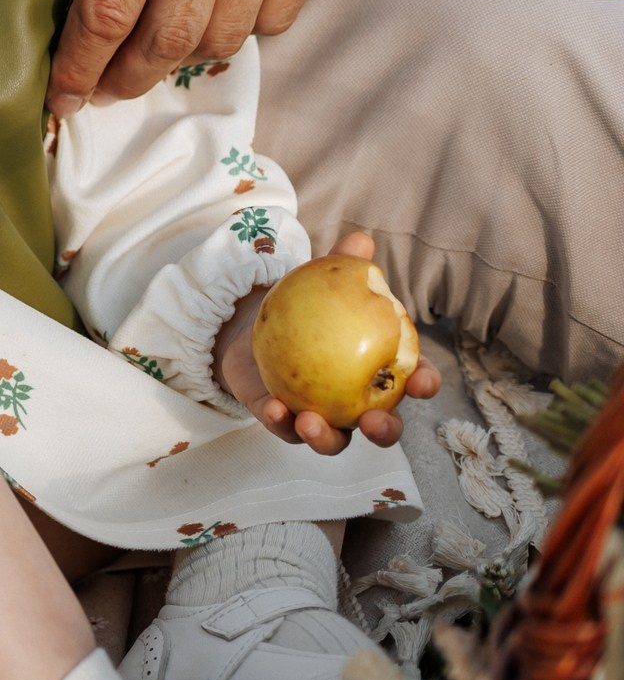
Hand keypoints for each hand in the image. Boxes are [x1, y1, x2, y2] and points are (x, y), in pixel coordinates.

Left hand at [3, 0, 403, 112]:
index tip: (60, 98)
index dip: (79, 66)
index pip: (107, 10)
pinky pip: (278, 13)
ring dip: (179, 58)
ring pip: (223, 37)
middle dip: (124, 78)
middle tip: (100, 89)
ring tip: (149, 54)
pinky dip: (241, 29)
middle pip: (165, 40)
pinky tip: (211, 12)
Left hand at [214, 231, 440, 453]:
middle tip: (374, 421)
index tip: (422, 382)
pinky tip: (275, 408)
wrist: (255, 325)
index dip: (424, 384)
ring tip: (313, 423)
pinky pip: (285, 428)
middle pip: (382, 426)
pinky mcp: (283, 419)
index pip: (412, 380)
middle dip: (384, 431)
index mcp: (379, 369)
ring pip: (334, 440)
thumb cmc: (307, 309)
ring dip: (326, 438)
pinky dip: (282, 422)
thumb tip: (360, 239)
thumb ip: (343, 267)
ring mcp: (322, 415)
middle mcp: (357, 401)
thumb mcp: (324, 285)